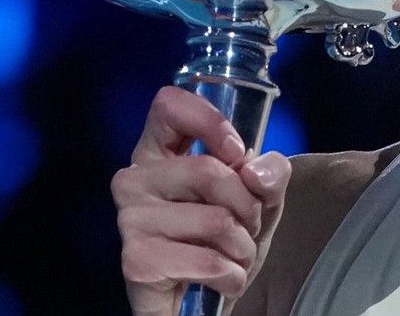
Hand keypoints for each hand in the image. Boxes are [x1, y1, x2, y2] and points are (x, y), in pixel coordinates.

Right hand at [111, 86, 291, 315]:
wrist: (199, 305)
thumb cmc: (223, 242)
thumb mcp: (259, 200)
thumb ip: (269, 174)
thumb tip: (255, 171)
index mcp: (158, 152)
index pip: (167, 105)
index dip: (210, 122)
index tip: (237, 153)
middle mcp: (134, 179)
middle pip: (208, 169)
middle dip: (247, 205)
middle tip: (245, 226)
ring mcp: (130, 219)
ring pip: (215, 219)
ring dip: (242, 246)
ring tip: (232, 255)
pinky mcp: (136, 261)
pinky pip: (209, 261)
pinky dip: (232, 276)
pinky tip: (221, 280)